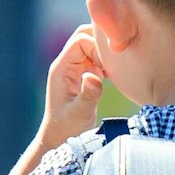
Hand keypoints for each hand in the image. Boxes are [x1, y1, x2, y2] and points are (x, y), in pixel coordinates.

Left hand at [35, 25, 105, 150]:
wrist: (59, 140)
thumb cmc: (66, 130)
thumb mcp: (79, 115)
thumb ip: (88, 96)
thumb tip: (94, 77)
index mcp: (61, 69)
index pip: (80, 40)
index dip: (96, 47)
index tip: (107, 68)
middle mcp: (66, 64)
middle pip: (84, 35)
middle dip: (102, 43)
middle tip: (115, 63)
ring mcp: (75, 68)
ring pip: (92, 43)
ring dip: (105, 52)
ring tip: (115, 71)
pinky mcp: (84, 74)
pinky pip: (97, 56)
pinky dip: (107, 61)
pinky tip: (114, 77)